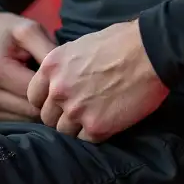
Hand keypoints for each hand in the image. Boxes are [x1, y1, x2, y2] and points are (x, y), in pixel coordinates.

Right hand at [0, 10, 55, 121]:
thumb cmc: (4, 31)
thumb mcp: (28, 30)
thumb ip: (48, 51)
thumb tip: (69, 77)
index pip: (35, 93)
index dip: (55, 86)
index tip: (66, 76)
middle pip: (32, 110)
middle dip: (49, 100)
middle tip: (60, 83)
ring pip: (26, 120)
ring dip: (39, 107)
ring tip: (44, 86)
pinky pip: (17, 120)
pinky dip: (28, 110)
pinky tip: (31, 93)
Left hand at [27, 20, 168, 141]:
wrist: (150, 51)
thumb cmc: (120, 42)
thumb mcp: (79, 46)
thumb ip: (64, 67)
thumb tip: (59, 82)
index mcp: (51, 67)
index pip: (34, 97)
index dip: (47, 101)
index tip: (61, 102)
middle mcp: (59, 90)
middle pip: (47, 117)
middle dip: (62, 116)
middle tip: (82, 111)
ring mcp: (77, 110)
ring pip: (64, 132)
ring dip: (78, 127)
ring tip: (96, 116)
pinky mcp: (97, 126)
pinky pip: (85, 141)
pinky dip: (95, 134)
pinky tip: (107, 122)